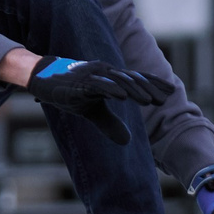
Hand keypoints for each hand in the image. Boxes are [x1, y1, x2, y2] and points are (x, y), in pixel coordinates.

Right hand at [24, 55, 161, 145]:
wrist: (42, 78)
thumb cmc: (69, 92)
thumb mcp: (92, 111)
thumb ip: (110, 123)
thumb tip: (127, 141)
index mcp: (110, 77)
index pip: (136, 79)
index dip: (153, 84)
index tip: (171, 92)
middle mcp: (105, 73)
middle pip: (132, 79)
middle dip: (149, 88)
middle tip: (166, 98)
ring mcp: (92, 76)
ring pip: (118, 81)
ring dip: (134, 90)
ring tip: (150, 100)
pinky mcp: (79, 82)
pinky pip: (98, 85)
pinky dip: (111, 89)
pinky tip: (122, 96)